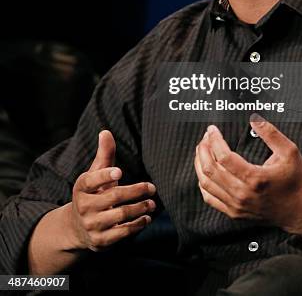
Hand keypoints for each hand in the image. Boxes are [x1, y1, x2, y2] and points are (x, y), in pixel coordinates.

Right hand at [70, 130, 155, 251]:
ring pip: (120, 215)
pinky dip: (137, 225)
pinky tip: (146, 218)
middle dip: (135, 191)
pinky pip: (122, 233)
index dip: (105, 176)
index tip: (120, 172)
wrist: (77, 227)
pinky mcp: (100, 241)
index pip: (91, 180)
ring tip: (152, 203)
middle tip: (152, 187)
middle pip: (113, 197)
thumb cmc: (93, 193)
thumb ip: (104, 155)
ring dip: (140, 208)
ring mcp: (91, 225)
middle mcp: (84, 207)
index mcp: (81, 187)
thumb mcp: (95, 173)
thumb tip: (106, 132)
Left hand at [194, 117, 301, 234]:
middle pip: (210, 169)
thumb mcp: (289, 152)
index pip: (224, 157)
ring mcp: (237, 206)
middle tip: (205, 137)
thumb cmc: (296, 180)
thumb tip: (254, 118)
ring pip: (206, 184)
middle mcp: (243, 194)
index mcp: (255, 178)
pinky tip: (204, 170)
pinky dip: (202, 182)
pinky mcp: (234, 213)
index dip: (214, 140)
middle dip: (203, 149)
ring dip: (200, 164)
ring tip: (202, 150)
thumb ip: (271, 133)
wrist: (301, 210)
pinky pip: (209, 197)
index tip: (212, 130)